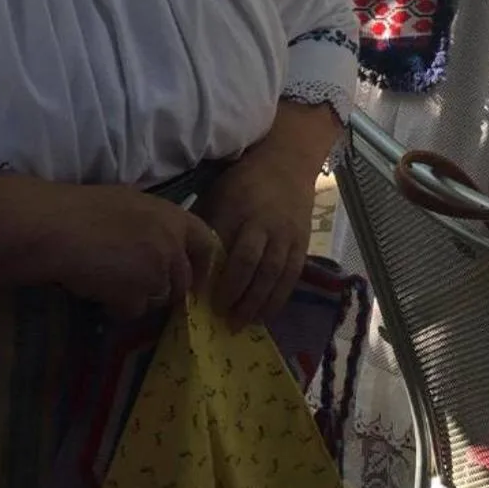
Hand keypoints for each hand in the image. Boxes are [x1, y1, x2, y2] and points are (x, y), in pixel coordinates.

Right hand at [21, 182, 217, 320]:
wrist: (58, 226)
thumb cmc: (86, 208)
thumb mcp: (131, 204)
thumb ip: (156, 226)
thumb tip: (163, 243)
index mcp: (173, 217)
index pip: (207, 243)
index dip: (202, 263)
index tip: (194, 275)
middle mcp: (172, 246)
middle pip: (182, 280)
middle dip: (165, 287)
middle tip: (139, 283)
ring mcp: (155, 273)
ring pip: (157, 298)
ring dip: (139, 296)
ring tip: (110, 279)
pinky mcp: (135, 296)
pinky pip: (133, 311)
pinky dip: (117, 306)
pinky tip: (98, 289)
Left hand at [197, 148, 316, 331]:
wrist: (287, 164)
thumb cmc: (243, 182)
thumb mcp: (217, 194)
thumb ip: (206, 225)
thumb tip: (187, 262)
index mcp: (235, 208)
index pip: (221, 247)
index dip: (210, 274)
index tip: (196, 298)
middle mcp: (262, 222)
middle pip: (248, 263)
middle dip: (233, 294)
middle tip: (220, 318)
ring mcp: (285, 234)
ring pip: (271, 274)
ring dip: (255, 303)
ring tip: (240, 324)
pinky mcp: (302, 244)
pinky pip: (291, 276)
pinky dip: (278, 299)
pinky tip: (265, 315)